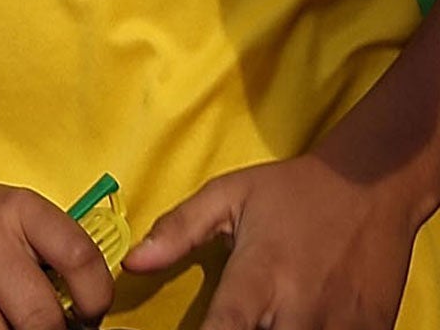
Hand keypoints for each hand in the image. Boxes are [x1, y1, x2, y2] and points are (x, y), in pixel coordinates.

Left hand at [123, 154, 421, 328]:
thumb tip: (132, 262)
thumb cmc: (292, 191)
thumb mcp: (227, 196)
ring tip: (265, 317)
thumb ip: (178, 230)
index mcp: (261, 275)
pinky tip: (298, 321)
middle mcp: (301, 308)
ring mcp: (342, 325)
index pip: (224, 329)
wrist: (370, 186)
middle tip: (232, 321)